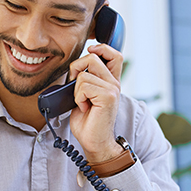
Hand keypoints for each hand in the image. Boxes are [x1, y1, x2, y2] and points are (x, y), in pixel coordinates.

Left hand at [69, 43, 122, 162]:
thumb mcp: (84, 95)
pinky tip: (84, 108)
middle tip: (77, 88)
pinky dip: (78, 97)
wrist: (94, 142)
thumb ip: (85, 79)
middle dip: (76, 68)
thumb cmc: (88, 122)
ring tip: (83, 103)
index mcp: (111, 81)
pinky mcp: (108, 96)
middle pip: (92, 57)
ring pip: (84, 74)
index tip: (89, 54)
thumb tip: (75, 67)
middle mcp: (114, 83)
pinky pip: (83, 86)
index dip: (100, 48)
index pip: (114, 54)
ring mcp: (112, 89)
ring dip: (76, 90)